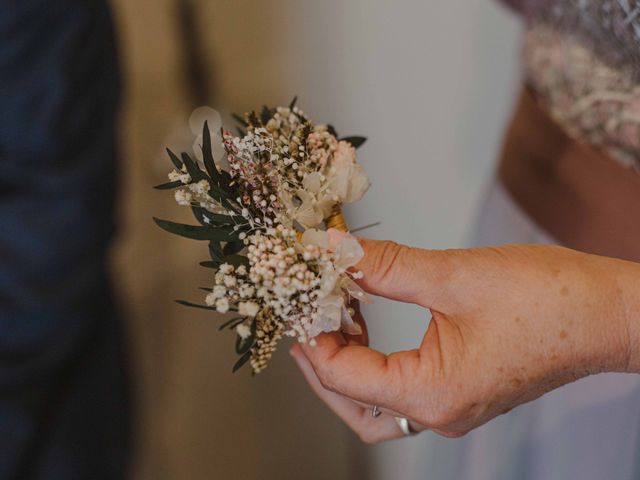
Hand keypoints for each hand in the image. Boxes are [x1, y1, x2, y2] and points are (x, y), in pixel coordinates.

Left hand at [291, 235, 639, 442]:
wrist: (606, 311)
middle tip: (305, 314)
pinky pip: (399, 383)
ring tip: (333, 310)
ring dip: (346, 358)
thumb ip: (385, 265)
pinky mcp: (459, 388)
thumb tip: (334, 250)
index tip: (297, 296)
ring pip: (373, 398)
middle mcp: (437, 412)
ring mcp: (449, 405)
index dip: (312, 334)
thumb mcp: (452, 274)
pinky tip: (366, 317)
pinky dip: (374, 356)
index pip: (343, 376)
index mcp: (431, 394)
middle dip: (321, 358)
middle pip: (352, 400)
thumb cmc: (547, 298)